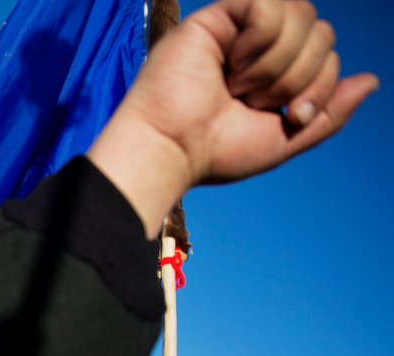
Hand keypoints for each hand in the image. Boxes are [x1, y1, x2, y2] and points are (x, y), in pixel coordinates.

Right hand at [89, 0, 377, 235]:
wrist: (171, 150)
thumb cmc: (214, 152)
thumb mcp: (285, 138)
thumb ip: (329, 112)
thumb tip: (372, 80)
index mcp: (275, 70)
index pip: (328, 52)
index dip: (321, 85)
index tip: (290, 118)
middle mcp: (258, 45)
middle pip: (321, 29)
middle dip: (301, 74)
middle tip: (259, 102)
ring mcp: (238, 28)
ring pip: (300, 13)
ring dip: (278, 62)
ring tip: (239, 86)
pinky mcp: (218, 17)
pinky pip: (267, 5)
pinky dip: (259, 41)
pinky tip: (231, 64)